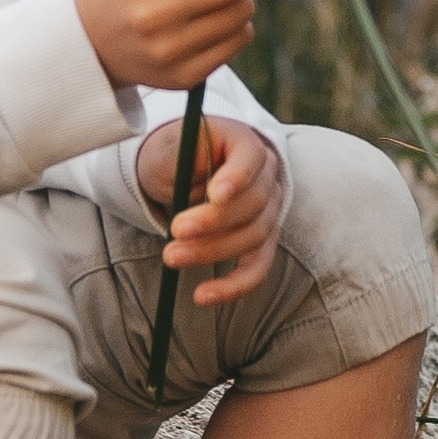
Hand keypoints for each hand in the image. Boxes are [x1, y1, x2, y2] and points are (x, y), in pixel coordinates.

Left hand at [136, 113, 285, 304]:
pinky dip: (233, 286)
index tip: (214, 194)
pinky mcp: (261, 242)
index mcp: (244, 143)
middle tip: (176, 231)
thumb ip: (179, 155)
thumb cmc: (175, 156)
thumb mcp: (170, 146)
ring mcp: (268, 210)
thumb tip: (185, 177)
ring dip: (213, 251)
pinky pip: (257, 268)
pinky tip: (204, 295)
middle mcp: (265, 176)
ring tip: (172, 256)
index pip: (251, 158)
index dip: (237, 177)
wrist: (180, 171)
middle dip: (213, 221)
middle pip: (253, 202)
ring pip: (255, 236)